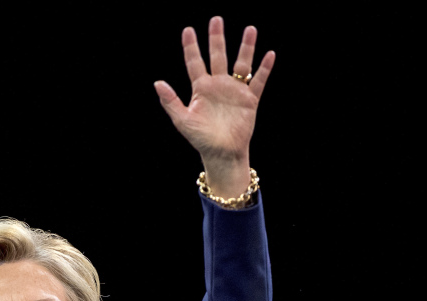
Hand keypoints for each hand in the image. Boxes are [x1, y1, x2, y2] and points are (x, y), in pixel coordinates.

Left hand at [155, 17, 274, 196]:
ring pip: (241, 64)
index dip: (191, 47)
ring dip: (245, 47)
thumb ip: (170, 101)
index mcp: (200, 88)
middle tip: (216, 20)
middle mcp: (218, 85)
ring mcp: (234, 91)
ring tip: (250, 29)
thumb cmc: (200, 139)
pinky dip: (264, 69)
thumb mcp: (182, 120)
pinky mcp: (249, 100)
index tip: (188, 30)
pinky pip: (258, 81)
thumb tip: (157, 83)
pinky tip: (269, 54)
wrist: (221, 153)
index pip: (194, 62)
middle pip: (218, 56)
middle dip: (217, 38)